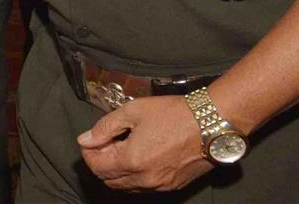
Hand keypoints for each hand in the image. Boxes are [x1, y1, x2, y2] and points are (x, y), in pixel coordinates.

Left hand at [79, 95, 212, 191]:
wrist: (212, 123)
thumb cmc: (174, 114)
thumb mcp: (132, 111)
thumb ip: (105, 127)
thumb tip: (86, 139)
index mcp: (131, 160)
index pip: (96, 166)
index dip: (89, 152)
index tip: (91, 139)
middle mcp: (145, 178)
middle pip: (109, 179)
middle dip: (101, 162)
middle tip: (106, 142)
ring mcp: (160, 184)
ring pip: (126, 186)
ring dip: (117, 171)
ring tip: (122, 148)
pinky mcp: (173, 185)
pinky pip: (144, 187)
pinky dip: (135, 176)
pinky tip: (140, 156)